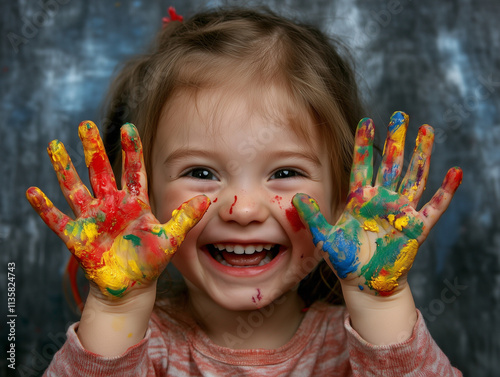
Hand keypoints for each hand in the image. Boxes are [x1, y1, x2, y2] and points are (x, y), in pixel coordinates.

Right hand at [26, 121, 209, 297]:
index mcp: (134, 203)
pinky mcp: (77, 237)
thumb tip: (206, 200)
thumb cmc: (150, 261)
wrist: (132, 286)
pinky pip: (57, 220)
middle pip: (99, 171)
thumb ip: (186, 218)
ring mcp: (92, 219)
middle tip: (85, 125)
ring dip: (64, 169)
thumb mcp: (170, 238)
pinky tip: (32, 191)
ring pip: (75, 188)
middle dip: (92, 149)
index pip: (132, 170)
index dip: (131, 150)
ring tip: (54, 145)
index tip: (128, 127)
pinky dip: (44, 208)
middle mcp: (111, 205)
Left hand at [293, 111, 461, 295]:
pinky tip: (455, 172)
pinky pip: (433, 207)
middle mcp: (382, 200)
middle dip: (396, 140)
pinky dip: (445, 191)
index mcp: (360, 199)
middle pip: (392, 164)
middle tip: (401, 115)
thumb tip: (296, 198)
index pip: (363, 165)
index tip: (366, 120)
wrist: (365, 284)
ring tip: (427, 130)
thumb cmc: (345, 260)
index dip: (365, 144)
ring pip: (414, 177)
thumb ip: (313, 217)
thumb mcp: (325, 238)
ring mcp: (400, 212)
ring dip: (421, 155)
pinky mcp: (416, 228)